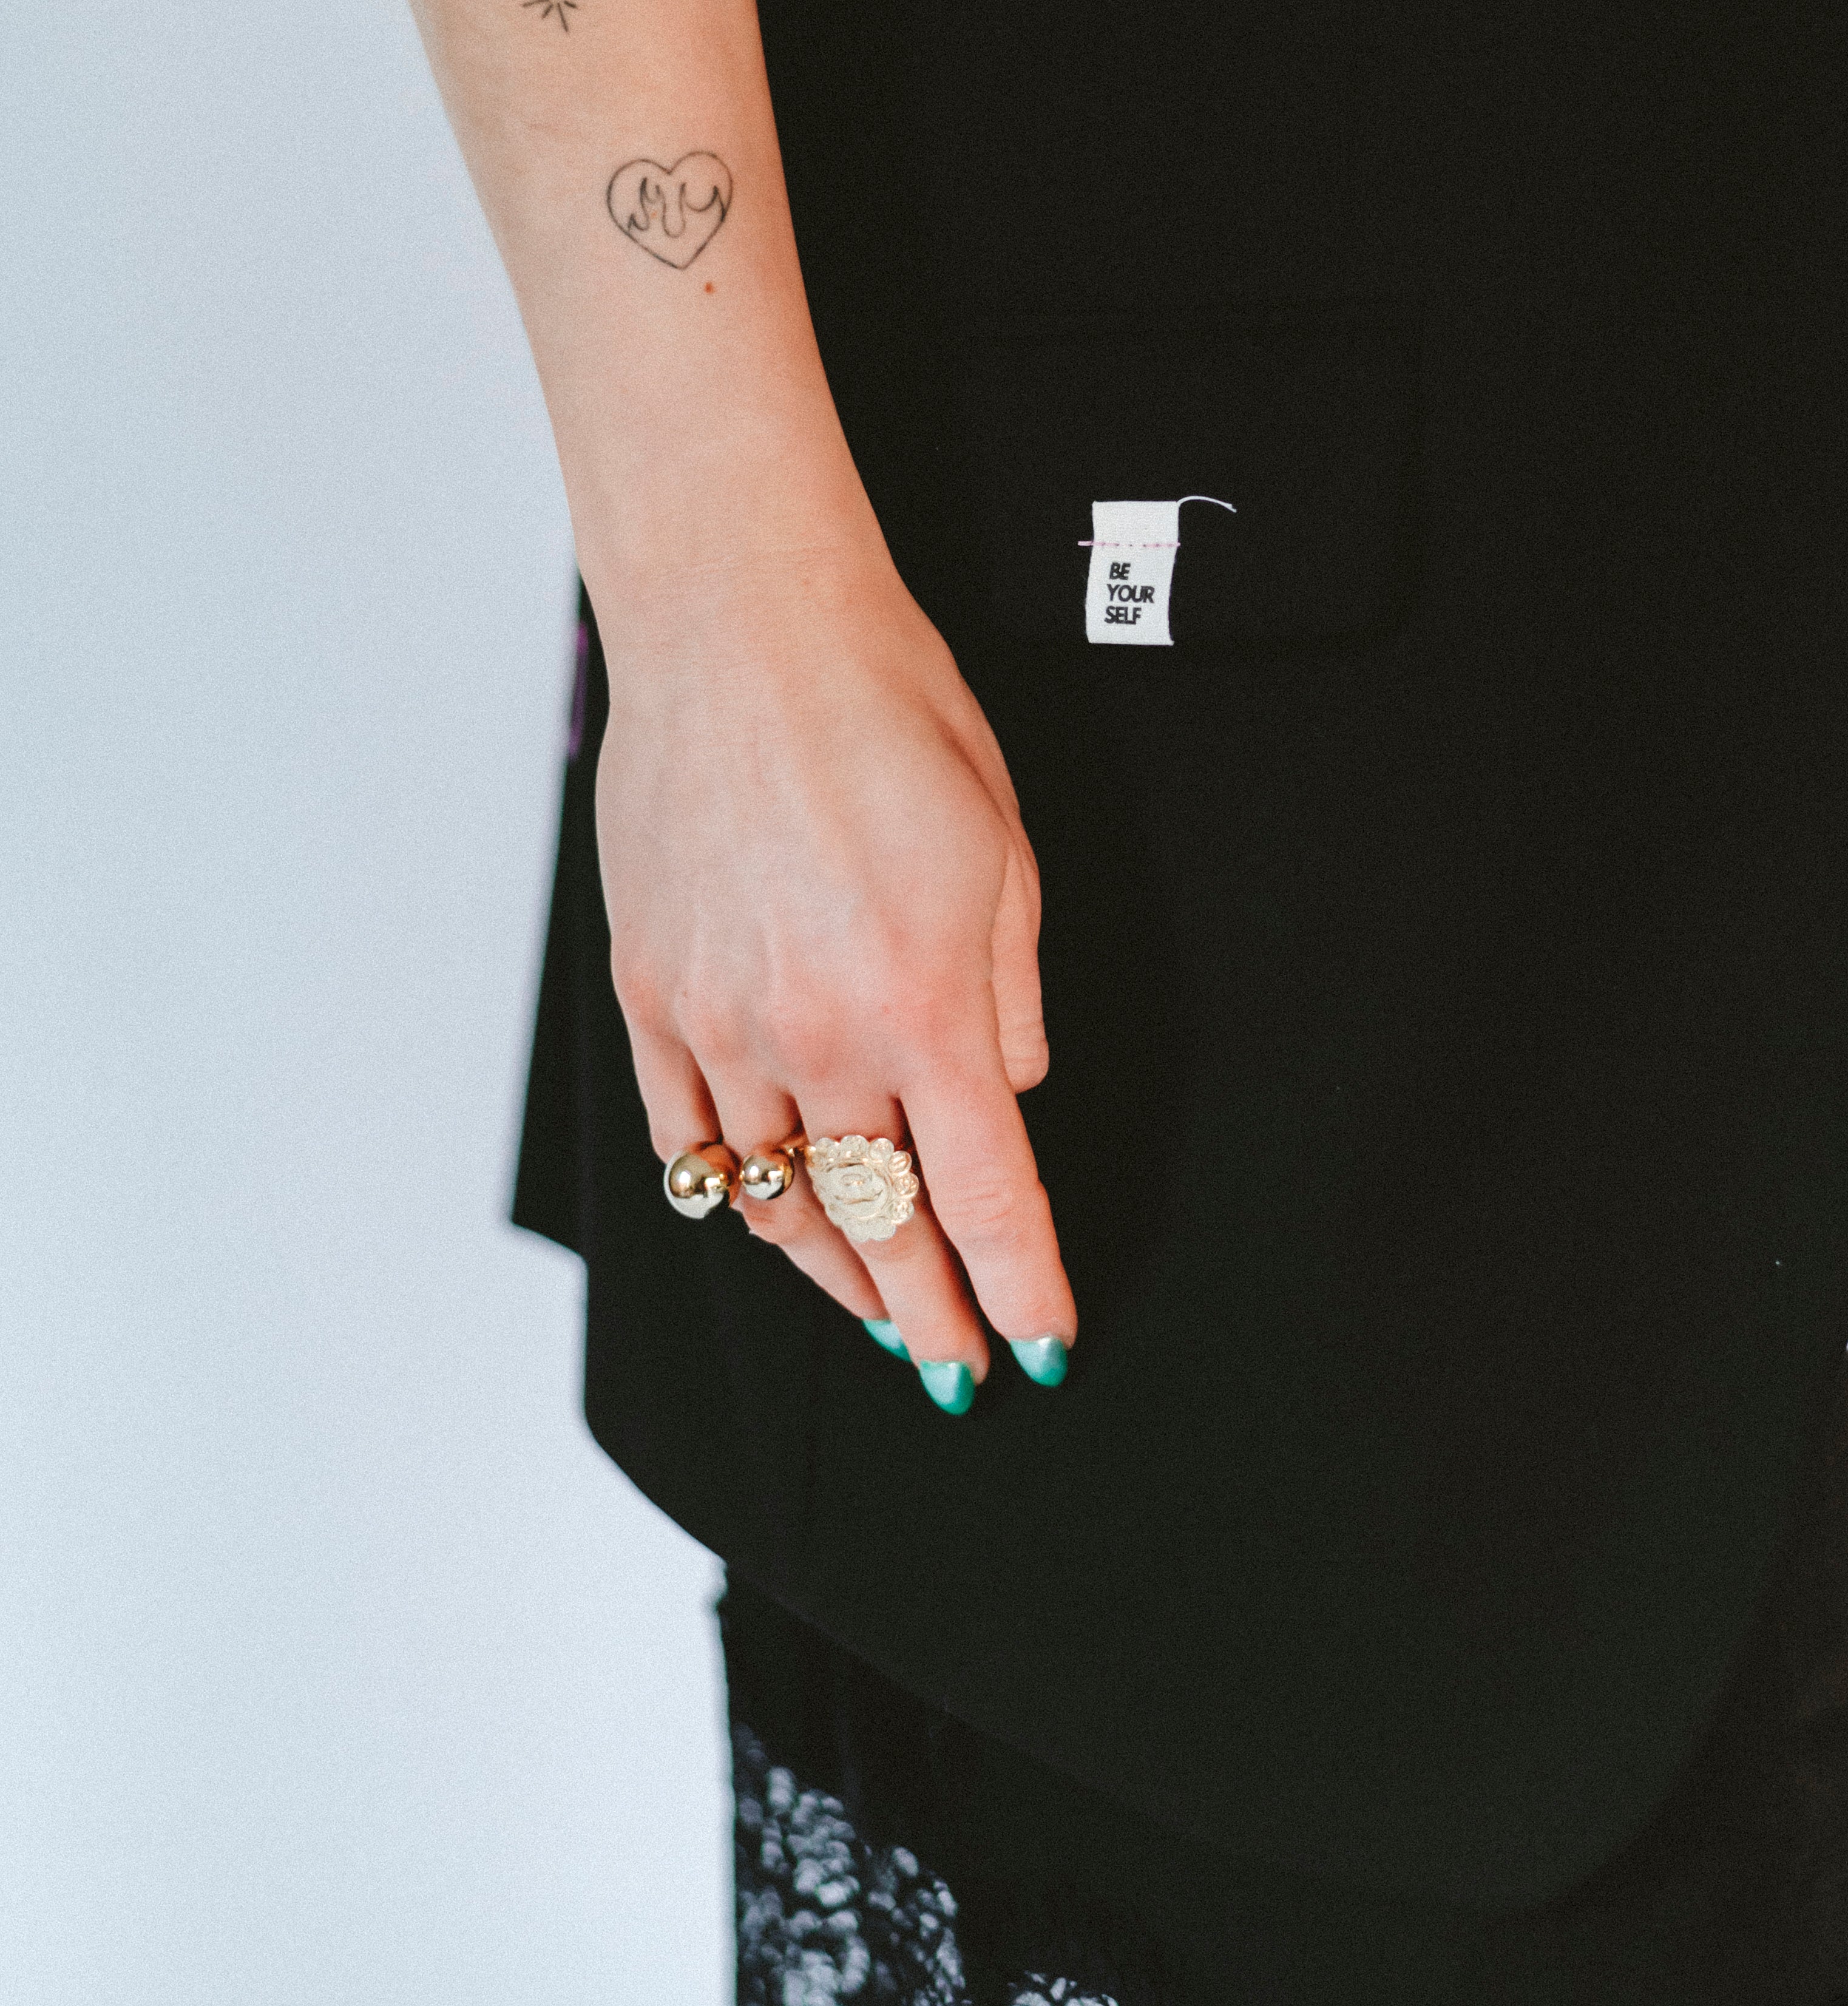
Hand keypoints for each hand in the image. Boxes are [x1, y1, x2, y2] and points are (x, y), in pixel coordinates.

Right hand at [592, 555, 1073, 1396]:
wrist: (747, 633)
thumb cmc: (892, 719)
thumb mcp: (1006, 855)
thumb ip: (1010, 997)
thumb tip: (1005, 1094)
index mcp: (924, 1005)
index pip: (985, 1198)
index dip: (1019, 1286)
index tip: (1039, 1346)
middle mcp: (816, 1036)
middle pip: (881, 1224)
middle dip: (930, 1316)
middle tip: (958, 1373)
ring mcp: (719, 1023)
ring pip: (776, 1197)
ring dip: (834, 1272)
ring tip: (877, 1316)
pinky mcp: (650, 995)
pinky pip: (686, 1138)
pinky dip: (730, 1196)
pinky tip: (767, 1224)